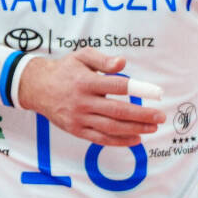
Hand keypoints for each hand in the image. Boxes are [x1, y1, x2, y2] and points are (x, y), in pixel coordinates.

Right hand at [16, 49, 165, 146]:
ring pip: (111, 127)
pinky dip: (120, 141)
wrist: (37, 88)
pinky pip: (100, 139)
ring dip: (134, 129)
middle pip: (117, 110)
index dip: (139, 89)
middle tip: (160, 116)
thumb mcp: (81, 56)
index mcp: (86, 82)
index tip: (157, 93)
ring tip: (152, 127)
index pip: (118, 86)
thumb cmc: (65, 70)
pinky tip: (136, 138)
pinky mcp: (76, 130)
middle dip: (142, 115)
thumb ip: (103, 60)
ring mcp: (79, 118)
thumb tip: (123, 63)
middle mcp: (83, 102)